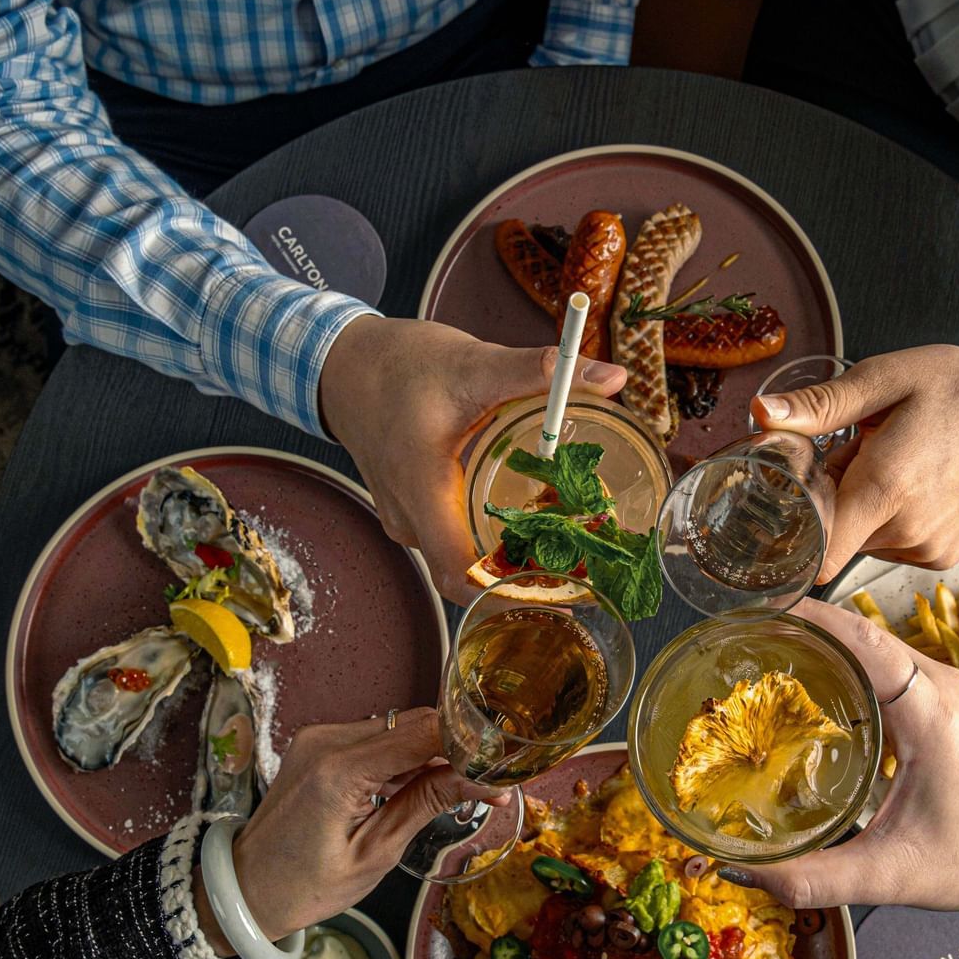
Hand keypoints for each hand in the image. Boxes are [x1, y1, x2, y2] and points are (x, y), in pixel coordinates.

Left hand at [192, 709, 507, 951]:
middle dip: (455, 749)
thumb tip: (483, 779)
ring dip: (431, 753)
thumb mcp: (376, 853)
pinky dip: (404, 756)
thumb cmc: (306, 885)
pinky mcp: (319, 742)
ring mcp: (319, 736)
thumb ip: (427, 803)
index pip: (425, 732)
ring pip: (399, 727)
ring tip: (455, 790)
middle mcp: (326, 739)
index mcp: (339, 770)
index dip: (469, 745)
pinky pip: (376, 736)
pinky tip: (417, 785)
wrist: (246, 887)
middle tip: (486, 785)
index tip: (501, 767)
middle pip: (414, 723)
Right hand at [319, 316, 626, 601]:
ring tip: (567, 548)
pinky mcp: (412, 512)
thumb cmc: (400, 366)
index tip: (563, 592)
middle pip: (469, 575)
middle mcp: (409, 519)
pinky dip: (491, 541)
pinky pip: (453, 542)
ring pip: (462, 560)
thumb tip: (612, 379)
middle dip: (527, 578)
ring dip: (511, 560)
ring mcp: (407, 520)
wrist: (345, 365)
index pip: (459, 574)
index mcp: (421, 492)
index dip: (510, 594)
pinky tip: (530, 523)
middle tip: (584, 568)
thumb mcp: (475, 364)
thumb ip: (540, 372)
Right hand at [720, 599, 958, 911]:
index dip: (813, 621)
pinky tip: (805, 682)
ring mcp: (941, 691)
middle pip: (863, 634)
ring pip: (872, 645)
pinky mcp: (935, 702)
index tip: (760, 616)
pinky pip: (882, 665)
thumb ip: (815, 879)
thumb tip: (745, 874)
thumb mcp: (888, 876)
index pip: (866, 642)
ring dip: (822, 642)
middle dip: (804, 627)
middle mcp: (940, 689)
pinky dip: (842, 662)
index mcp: (933, 715)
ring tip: (763, 652)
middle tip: (744, 639)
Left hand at [752, 342, 958, 580]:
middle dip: (831, 500)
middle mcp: (908, 532)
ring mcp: (929, 549)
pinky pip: (891, 545)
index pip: (817, 555)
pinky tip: (915, 482)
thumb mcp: (884, 379)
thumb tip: (761, 414)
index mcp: (887, 488)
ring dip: (861, 508)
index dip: (793, 533)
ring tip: (893, 462)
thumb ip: (819, 406)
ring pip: (861, 541)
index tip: (789, 502)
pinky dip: (889, 519)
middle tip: (858, 451)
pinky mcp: (943, 555)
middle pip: (834, 537)